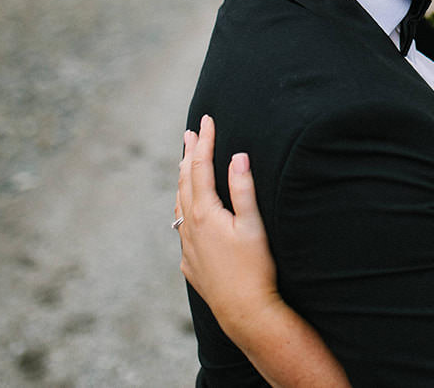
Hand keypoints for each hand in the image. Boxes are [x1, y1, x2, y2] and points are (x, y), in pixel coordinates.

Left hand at [175, 115, 281, 336]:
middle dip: (189, 154)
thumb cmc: (254, 268)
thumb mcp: (253, 225)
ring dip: (182, 180)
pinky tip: (186, 211)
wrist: (243, 312)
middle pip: (185, 182)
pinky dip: (183, 208)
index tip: (206, 121)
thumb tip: (238, 156)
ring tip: (183, 164)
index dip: (205, 142)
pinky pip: (181, 227)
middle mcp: (190, 226)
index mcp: (205, 212)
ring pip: (179, 204)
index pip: (201, 167)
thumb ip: (243, 189)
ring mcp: (187, 246)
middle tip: (190, 132)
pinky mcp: (190, 263)